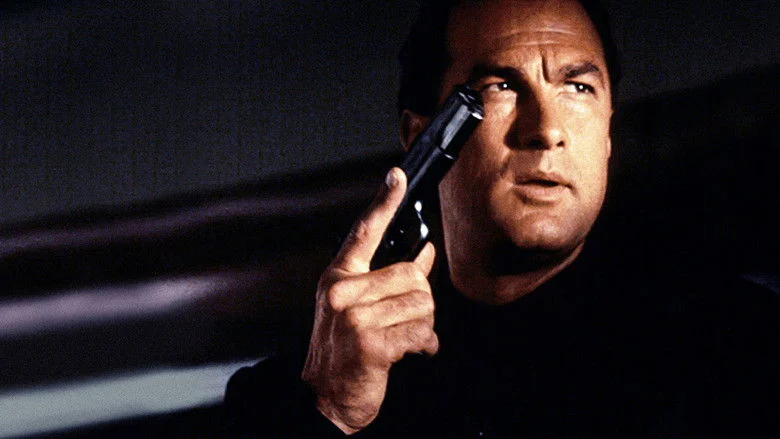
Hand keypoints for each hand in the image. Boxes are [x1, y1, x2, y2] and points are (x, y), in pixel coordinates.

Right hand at [301, 167, 438, 433]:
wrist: (325, 399)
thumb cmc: (345, 352)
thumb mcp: (358, 309)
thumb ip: (388, 280)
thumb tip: (424, 253)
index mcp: (339, 278)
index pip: (364, 232)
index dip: (383, 202)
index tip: (398, 176)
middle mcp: (343, 292)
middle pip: (412, 275)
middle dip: (422, 302)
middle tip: (409, 321)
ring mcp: (354, 317)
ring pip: (422, 303)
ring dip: (424, 326)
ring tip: (406, 339)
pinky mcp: (369, 342)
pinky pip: (420, 332)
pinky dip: (424, 345)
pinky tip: (411, 353)